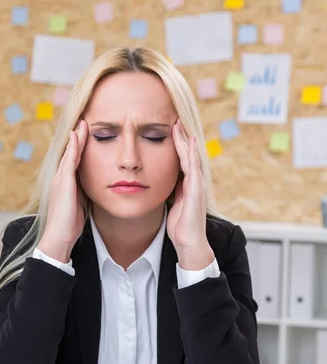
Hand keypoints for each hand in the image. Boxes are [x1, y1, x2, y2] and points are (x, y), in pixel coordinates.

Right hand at [38, 119, 87, 261]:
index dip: (79, 147)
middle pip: (70, 153)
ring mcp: (60, 180)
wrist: (59, 237)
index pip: (73, 161)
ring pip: (70, 154)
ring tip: (83, 123)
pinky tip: (77, 136)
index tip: (86, 134)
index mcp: (65, 184)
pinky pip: (69, 161)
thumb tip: (94, 188)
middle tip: (85, 121)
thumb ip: (83, 194)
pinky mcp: (63, 183)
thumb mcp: (79, 205)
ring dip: (76, 138)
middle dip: (78, 137)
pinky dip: (73, 148)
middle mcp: (60, 179)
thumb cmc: (69, 225)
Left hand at [167, 119, 213, 269]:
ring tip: (178, 125)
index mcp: (189, 186)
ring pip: (191, 158)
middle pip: (188, 155)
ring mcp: (198, 186)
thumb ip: (173, 192)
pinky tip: (190, 142)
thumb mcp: (174, 205)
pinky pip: (194, 168)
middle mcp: (196, 183)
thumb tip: (166, 183)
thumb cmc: (181, 228)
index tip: (171, 131)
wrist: (189, 243)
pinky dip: (192, 154)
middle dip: (181, 138)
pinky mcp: (197, 190)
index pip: (182, 161)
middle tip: (175, 121)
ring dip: (185, 141)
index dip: (177, 146)